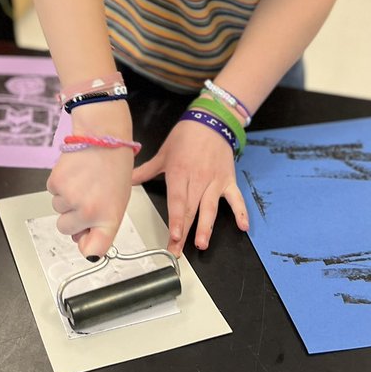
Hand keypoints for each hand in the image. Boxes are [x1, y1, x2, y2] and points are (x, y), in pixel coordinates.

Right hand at [47, 145, 134, 257]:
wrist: (103, 137)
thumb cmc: (114, 167)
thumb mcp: (118, 201)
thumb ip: (102, 224)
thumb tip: (83, 241)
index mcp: (109, 218)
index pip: (93, 250)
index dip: (86, 248)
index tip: (86, 243)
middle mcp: (88, 212)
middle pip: (67, 230)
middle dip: (72, 217)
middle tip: (86, 197)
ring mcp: (70, 198)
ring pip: (58, 210)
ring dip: (67, 199)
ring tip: (83, 181)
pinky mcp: (56, 184)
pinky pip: (53, 193)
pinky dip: (60, 186)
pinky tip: (74, 173)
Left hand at [132, 118, 248, 254]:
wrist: (211, 121)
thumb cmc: (186, 136)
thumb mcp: (163, 153)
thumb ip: (146, 171)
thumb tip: (127, 180)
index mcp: (179, 173)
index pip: (177, 201)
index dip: (176, 220)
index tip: (174, 236)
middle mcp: (198, 179)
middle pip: (191, 209)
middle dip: (185, 232)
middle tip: (179, 250)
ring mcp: (215, 181)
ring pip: (210, 207)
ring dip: (207, 227)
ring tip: (203, 243)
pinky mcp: (228, 180)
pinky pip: (236, 198)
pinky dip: (241, 212)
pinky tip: (243, 227)